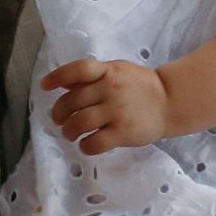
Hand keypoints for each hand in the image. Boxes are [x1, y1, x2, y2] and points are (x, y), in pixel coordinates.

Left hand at [43, 58, 170, 152]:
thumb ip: (93, 77)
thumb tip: (63, 85)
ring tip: (70, 134)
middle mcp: (110, 89)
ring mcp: (117, 111)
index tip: (45, 86)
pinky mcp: (123, 132)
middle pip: (72, 101)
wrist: (170, 102)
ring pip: (79, 123)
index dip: (58, 77)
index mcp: (108, 71)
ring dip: (69, 131)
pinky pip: (95, 142)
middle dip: (59, 113)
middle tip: (59, 121)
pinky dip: (85, 146)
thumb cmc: (141, 87)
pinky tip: (87, 145)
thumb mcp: (118, 72)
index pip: (78, 69)